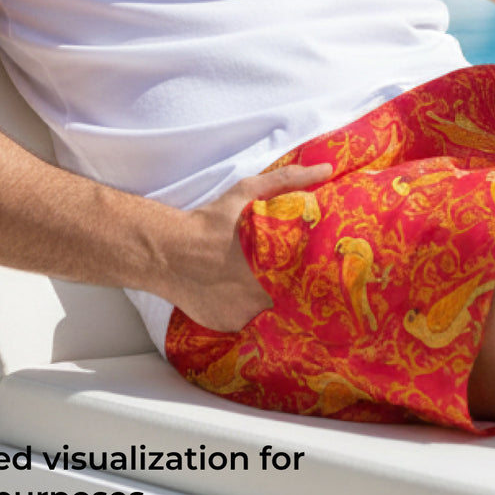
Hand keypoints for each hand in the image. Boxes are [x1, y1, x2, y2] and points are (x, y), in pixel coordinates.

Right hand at [164, 160, 332, 332]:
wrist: (167, 252)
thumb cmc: (212, 221)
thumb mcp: (248, 193)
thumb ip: (288, 180)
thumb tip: (327, 169)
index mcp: (275, 263)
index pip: (312, 277)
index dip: (318, 274)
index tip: (321, 268)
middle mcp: (263, 295)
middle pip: (293, 298)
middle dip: (297, 289)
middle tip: (293, 276)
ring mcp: (246, 314)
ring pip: (273, 313)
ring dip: (274, 302)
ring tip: (267, 287)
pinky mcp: (229, 326)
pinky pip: (249, 323)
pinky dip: (250, 312)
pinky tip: (242, 296)